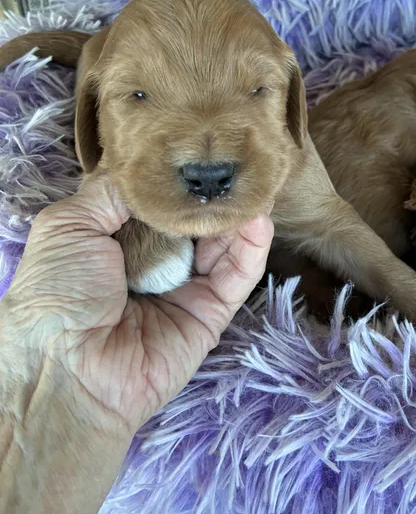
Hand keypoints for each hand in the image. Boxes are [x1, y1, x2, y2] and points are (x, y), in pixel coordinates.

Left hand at [0, 171, 273, 435]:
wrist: (68, 369)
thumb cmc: (58, 292)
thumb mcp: (68, 224)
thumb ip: (112, 191)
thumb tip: (152, 168)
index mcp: (117, 239)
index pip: (157, 200)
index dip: (177, 175)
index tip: (201, 144)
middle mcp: (155, 260)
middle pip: (194, 219)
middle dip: (213, 192)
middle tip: (236, 159)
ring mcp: (186, 287)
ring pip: (222, 243)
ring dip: (238, 213)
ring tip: (254, 181)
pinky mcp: (211, 313)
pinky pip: (237, 276)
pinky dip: (252, 246)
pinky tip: (259, 216)